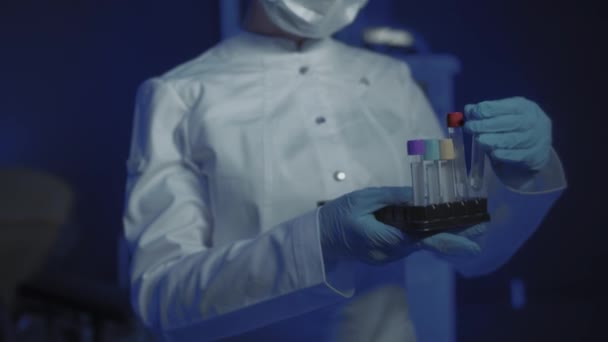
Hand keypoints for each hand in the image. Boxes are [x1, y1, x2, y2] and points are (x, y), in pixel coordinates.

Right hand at [318, 187, 481, 264]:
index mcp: (384, 239)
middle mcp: (391, 253)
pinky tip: (440, 223)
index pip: (423, 239)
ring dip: (443, 233)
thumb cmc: (338, 215)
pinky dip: (428, 233)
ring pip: (421, 243)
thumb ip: (394, 198)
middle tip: (483, 225)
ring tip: (469, 220)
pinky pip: (412, 242)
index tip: (474, 242)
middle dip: (456, 235)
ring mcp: (390, 256)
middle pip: (428, 243)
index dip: (450, 239)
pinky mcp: (388, 254)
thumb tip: (421, 196)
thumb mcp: (365, 198)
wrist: (320, 237)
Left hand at [464, 97, 551, 182]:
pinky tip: (493, 153)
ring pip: (512, 140)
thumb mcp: (504, 115)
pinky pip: (516, 155)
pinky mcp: (534, 156)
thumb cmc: (515, 128)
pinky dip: (503, 154)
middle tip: (469, 127)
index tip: (471, 114)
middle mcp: (532, 121)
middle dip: (486, 125)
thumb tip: (468, 109)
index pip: (506, 106)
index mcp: (524, 107)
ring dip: (492, 140)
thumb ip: (487, 112)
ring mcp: (535, 139)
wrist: (537, 149)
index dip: (487, 109)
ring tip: (478, 140)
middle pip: (508, 122)